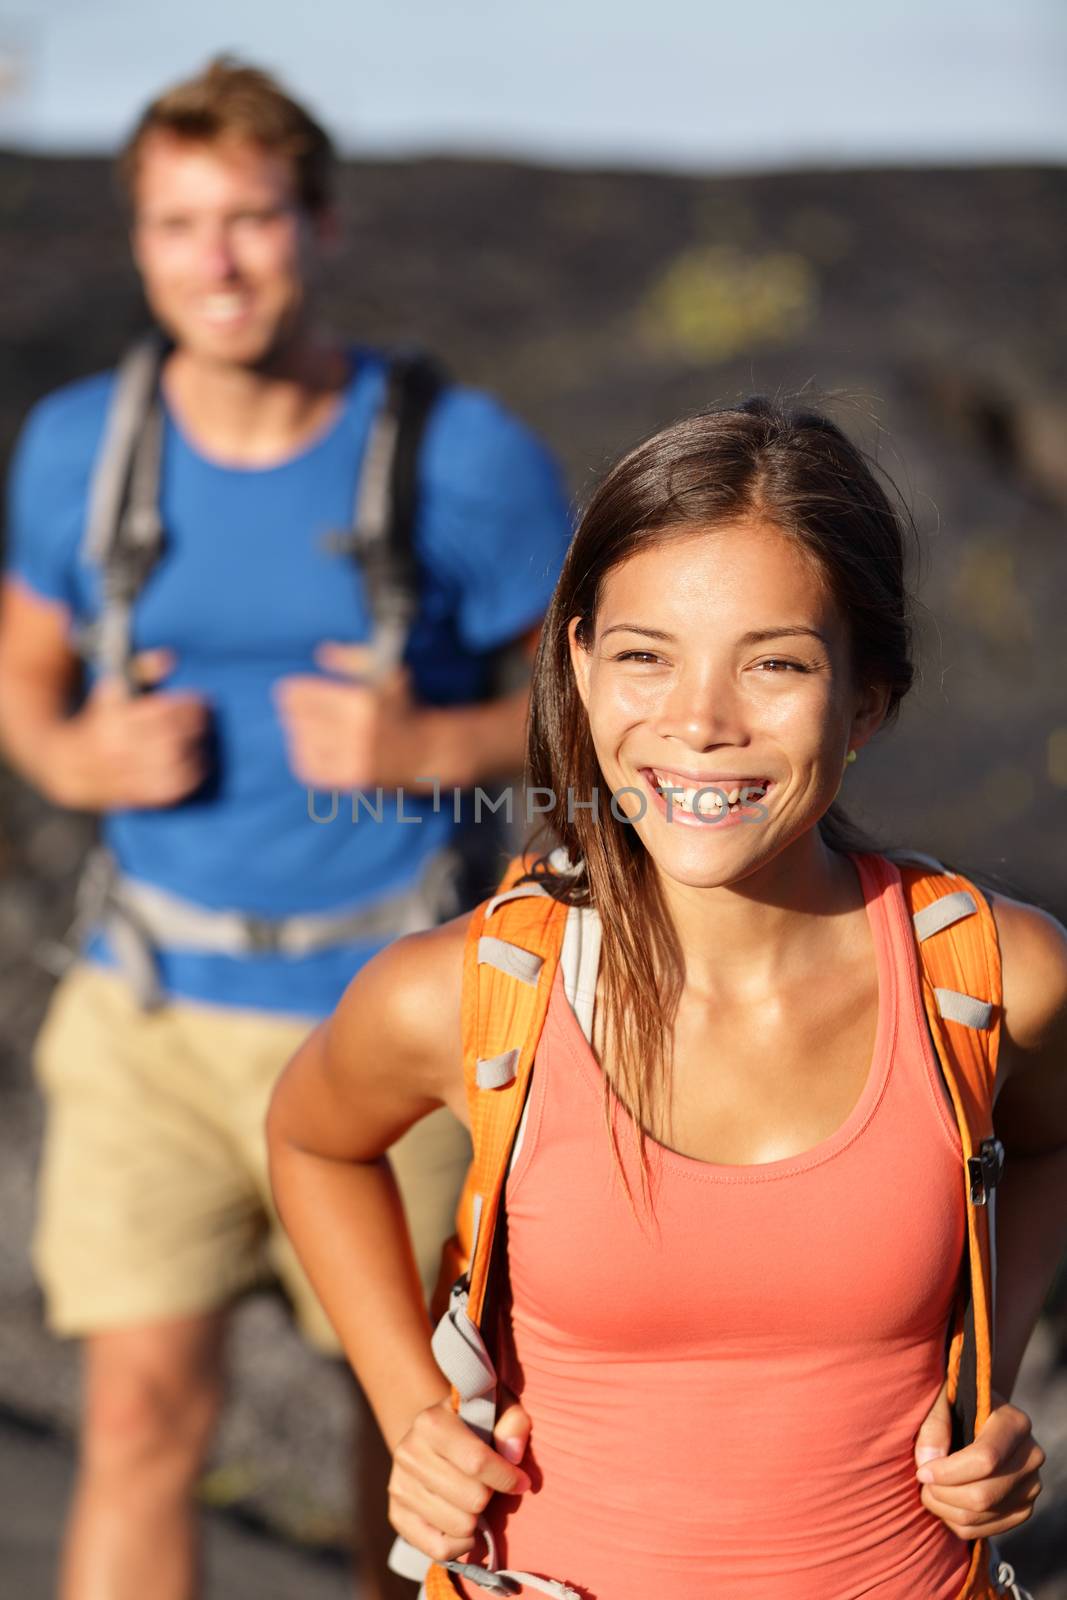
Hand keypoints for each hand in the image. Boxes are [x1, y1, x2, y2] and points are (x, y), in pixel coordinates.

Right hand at [49, 650, 208, 810]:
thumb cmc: (98, 719)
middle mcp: (116, 747)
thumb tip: (169, 658)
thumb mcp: (113, 689)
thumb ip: (142, 670)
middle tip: (206, 724)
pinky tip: (196, 769)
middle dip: (194, 730)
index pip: (162, 711)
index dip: (189, 705)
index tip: (203, 701)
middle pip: (170, 739)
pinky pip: (165, 792)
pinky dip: (187, 781)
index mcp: (112, 717)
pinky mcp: (128, 795)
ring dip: (195, 757)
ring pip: (170, 767)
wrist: (63, 763)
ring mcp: (122, 774)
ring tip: (202, 747)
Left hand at [274, 642, 430, 790]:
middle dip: (294, 713)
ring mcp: (354, 757)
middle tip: (296, 710)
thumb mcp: (387, 674)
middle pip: (297, 719)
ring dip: (299, 735)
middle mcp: (356, 731)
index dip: (292, 690)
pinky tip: (312, 750)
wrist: (427, 751)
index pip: (302, 694)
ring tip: (305, 729)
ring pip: (301, 744)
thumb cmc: (404, 708)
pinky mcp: (352, 779)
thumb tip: (322, 653)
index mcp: (362, 701)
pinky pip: (310, 769)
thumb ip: (353, 658)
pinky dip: (305, 758)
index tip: (292, 691)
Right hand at [388, 1392, 531, 1565]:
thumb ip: (513, 1422)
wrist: (433, 1438)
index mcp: (431, 1422)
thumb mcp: (499, 1408)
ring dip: (477, 1518)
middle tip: (490, 1486)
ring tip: (474, 1500)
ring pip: (459, 1525)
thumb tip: (513, 1454)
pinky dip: (461, 1543)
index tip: (522, 1482)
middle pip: (472, 1498)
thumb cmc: (474, 1423)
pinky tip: (465, 1525)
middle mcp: (408, 1453)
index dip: (507, 1477)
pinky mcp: (397, 1515)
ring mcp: (398, 1486)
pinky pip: (439, 1549)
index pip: (476, 1462)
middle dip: (490, 1496)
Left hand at [914, 1380, 1044, 1539]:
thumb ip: (934, 1424)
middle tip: (921, 1481)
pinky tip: (944, 1502)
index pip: (985, 1459)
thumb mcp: (941, 1400)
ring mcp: (1030, 1486)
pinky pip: (985, 1531)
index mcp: (1015, 1423)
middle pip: (983, 1495)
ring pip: (982, 1516)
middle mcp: (1030, 1457)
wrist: (978, 1417)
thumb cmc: (955, 1403)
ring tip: (929, 1490)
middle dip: (943, 1494)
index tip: (921, 1470)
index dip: (948, 1472)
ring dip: (945, 1509)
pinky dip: (956, 1522)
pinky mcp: (1022, 1509)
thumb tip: (928, 1461)